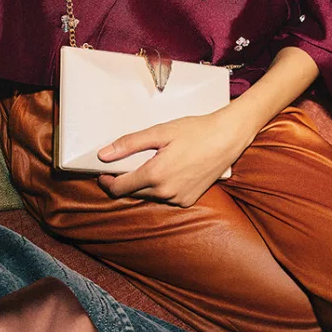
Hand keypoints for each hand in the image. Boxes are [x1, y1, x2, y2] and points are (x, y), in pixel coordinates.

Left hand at [96, 109, 250, 206]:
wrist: (227, 137)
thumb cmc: (196, 131)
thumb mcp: (159, 132)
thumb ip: (129, 144)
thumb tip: (104, 155)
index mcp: (155, 175)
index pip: (120, 188)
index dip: (108, 182)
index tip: (103, 174)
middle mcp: (165, 192)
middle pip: (134, 193)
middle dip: (126, 181)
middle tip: (126, 165)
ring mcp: (178, 199)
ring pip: (150, 196)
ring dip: (145, 184)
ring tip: (153, 164)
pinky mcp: (189, 200)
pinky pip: (166, 198)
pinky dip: (162, 188)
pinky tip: (169, 172)